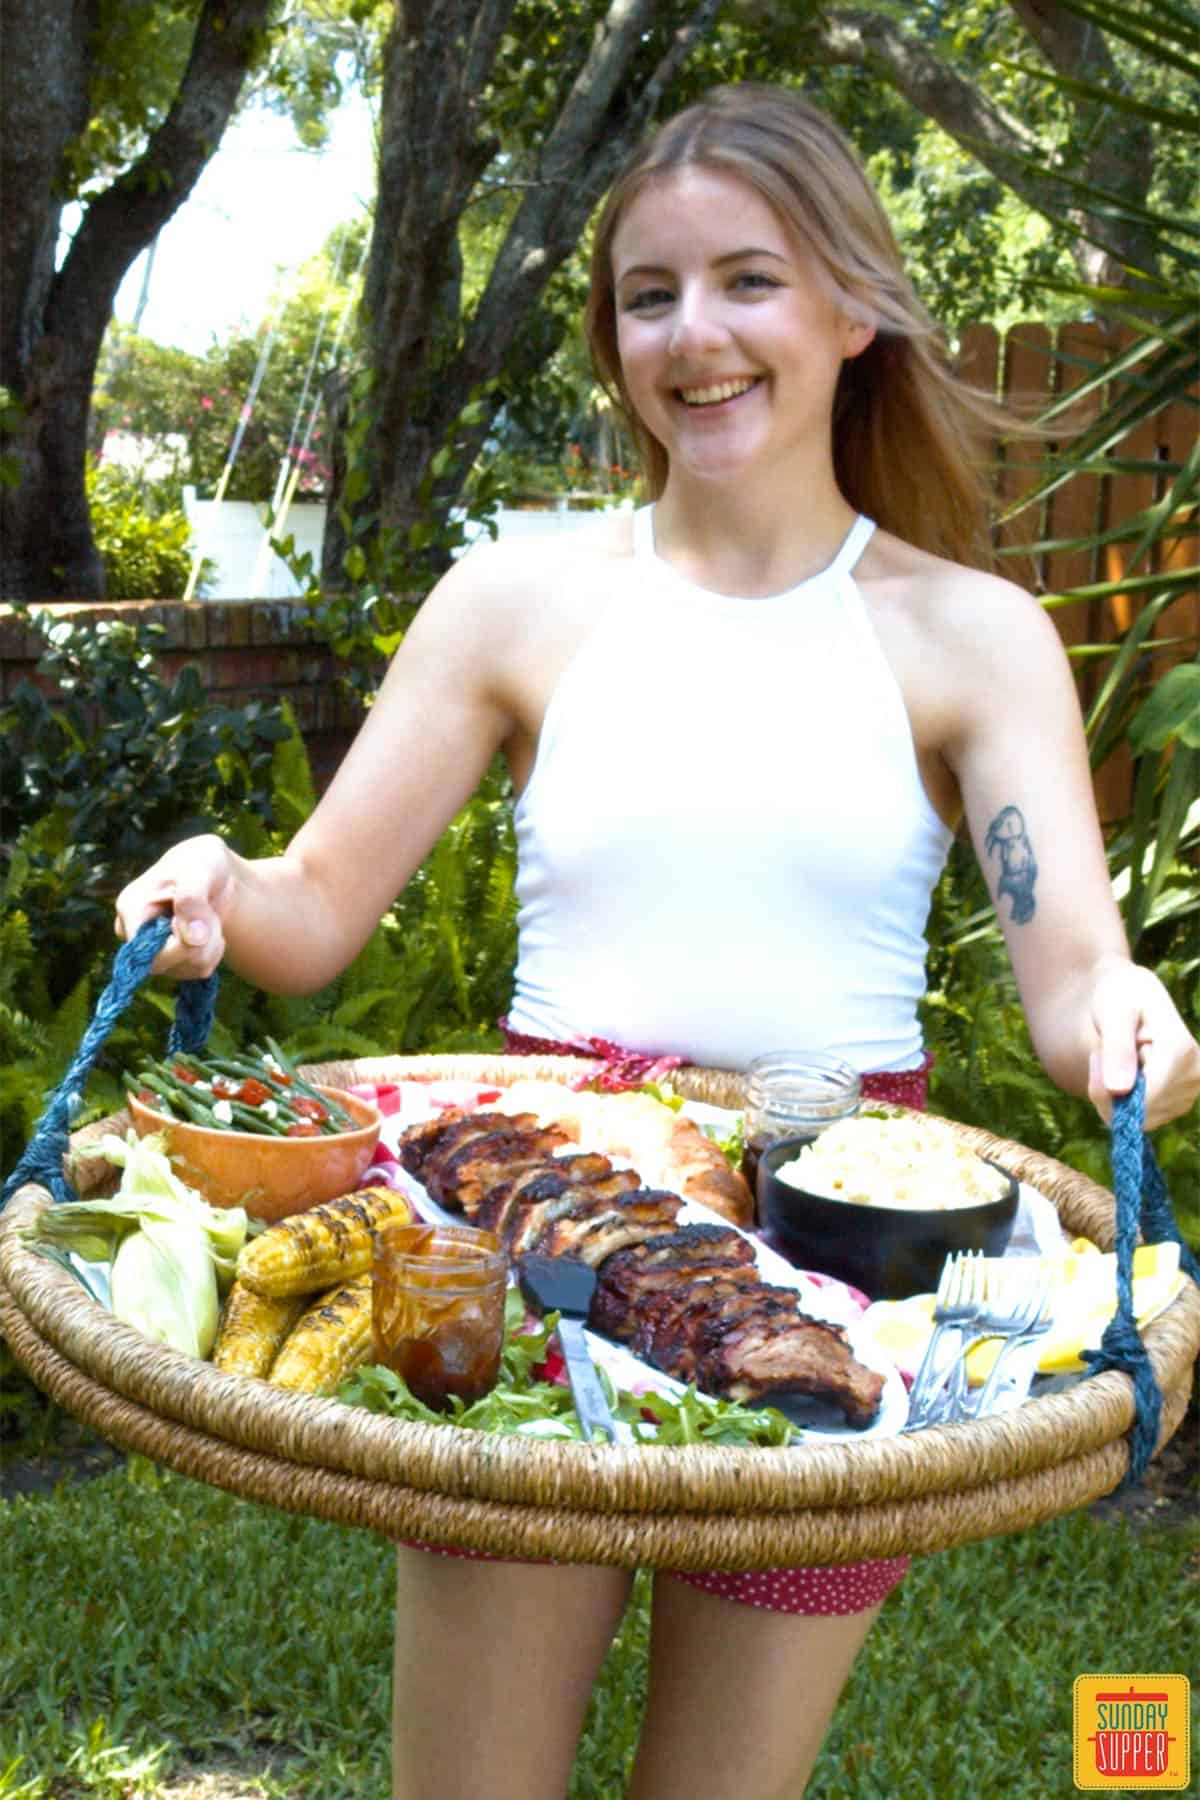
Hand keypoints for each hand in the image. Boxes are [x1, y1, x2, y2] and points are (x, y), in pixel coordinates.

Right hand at [114, 834, 235, 980]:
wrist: (216, 875)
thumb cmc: (202, 864)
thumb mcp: (201, 869)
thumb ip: (193, 898)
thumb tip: (193, 938)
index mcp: (130, 907)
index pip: (142, 947)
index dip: (176, 941)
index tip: (199, 920)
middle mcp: (135, 933)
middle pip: (162, 964)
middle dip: (198, 944)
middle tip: (212, 917)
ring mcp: (152, 951)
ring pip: (185, 969)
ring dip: (210, 946)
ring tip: (210, 917)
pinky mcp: (172, 962)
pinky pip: (198, 971)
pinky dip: (213, 952)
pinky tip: (211, 931)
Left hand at [1087, 958, 1199, 1129]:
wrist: (1130, 999)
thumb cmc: (1120, 997)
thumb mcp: (1113, 1011)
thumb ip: (1116, 1047)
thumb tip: (1118, 1090)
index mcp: (1181, 1049)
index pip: (1144, 1095)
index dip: (1107, 1088)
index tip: (1095, 1057)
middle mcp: (1194, 1075)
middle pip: (1140, 1111)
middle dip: (1108, 1089)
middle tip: (1102, 1054)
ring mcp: (1189, 1093)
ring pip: (1138, 1120)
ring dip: (1112, 1096)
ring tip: (1114, 1061)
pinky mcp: (1177, 1106)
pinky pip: (1139, 1121)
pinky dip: (1120, 1104)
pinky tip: (1121, 1076)